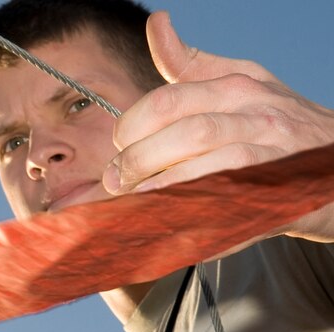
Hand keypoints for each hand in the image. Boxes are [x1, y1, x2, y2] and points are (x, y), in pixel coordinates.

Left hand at [104, 12, 333, 202]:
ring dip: (160, 183)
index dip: (132, 126)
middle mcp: (255, 114)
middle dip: (139, 159)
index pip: (169, 100)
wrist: (333, 164)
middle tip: (115, 180)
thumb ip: (189, 63)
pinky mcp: (275, 189)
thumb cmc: (275, 124)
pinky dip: (191, 203)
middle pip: (184, 133)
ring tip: (134, 196)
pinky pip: (227, 194)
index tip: (118, 147)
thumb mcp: (238, 82)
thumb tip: (157, 24)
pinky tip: (168, 211)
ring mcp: (269, 152)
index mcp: (236, 86)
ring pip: (206, 164)